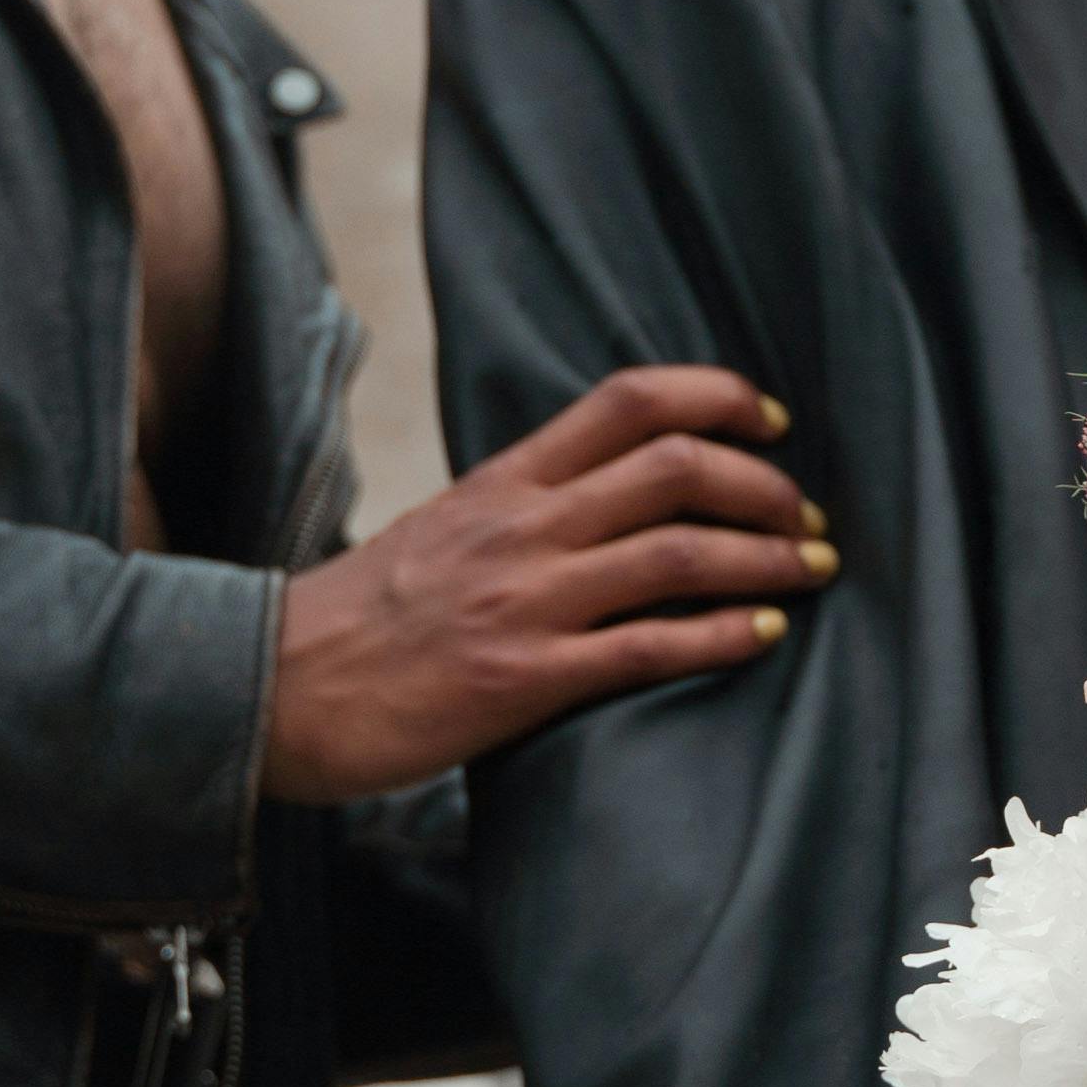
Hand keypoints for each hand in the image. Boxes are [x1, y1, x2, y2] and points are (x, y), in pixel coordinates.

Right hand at [260, 364, 823, 801]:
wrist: (271, 690)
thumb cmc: (361, 620)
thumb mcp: (442, 530)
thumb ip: (524, 506)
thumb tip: (609, 495)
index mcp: (504, 480)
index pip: (628, 399)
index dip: (718, 397)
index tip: (770, 420)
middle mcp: (523, 527)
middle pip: (676, 467)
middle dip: (767, 485)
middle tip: (810, 514)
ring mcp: (525, 601)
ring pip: (680, 552)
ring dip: (768, 557)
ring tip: (814, 569)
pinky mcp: (524, 679)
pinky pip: (648, 649)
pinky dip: (723, 637)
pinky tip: (765, 636)